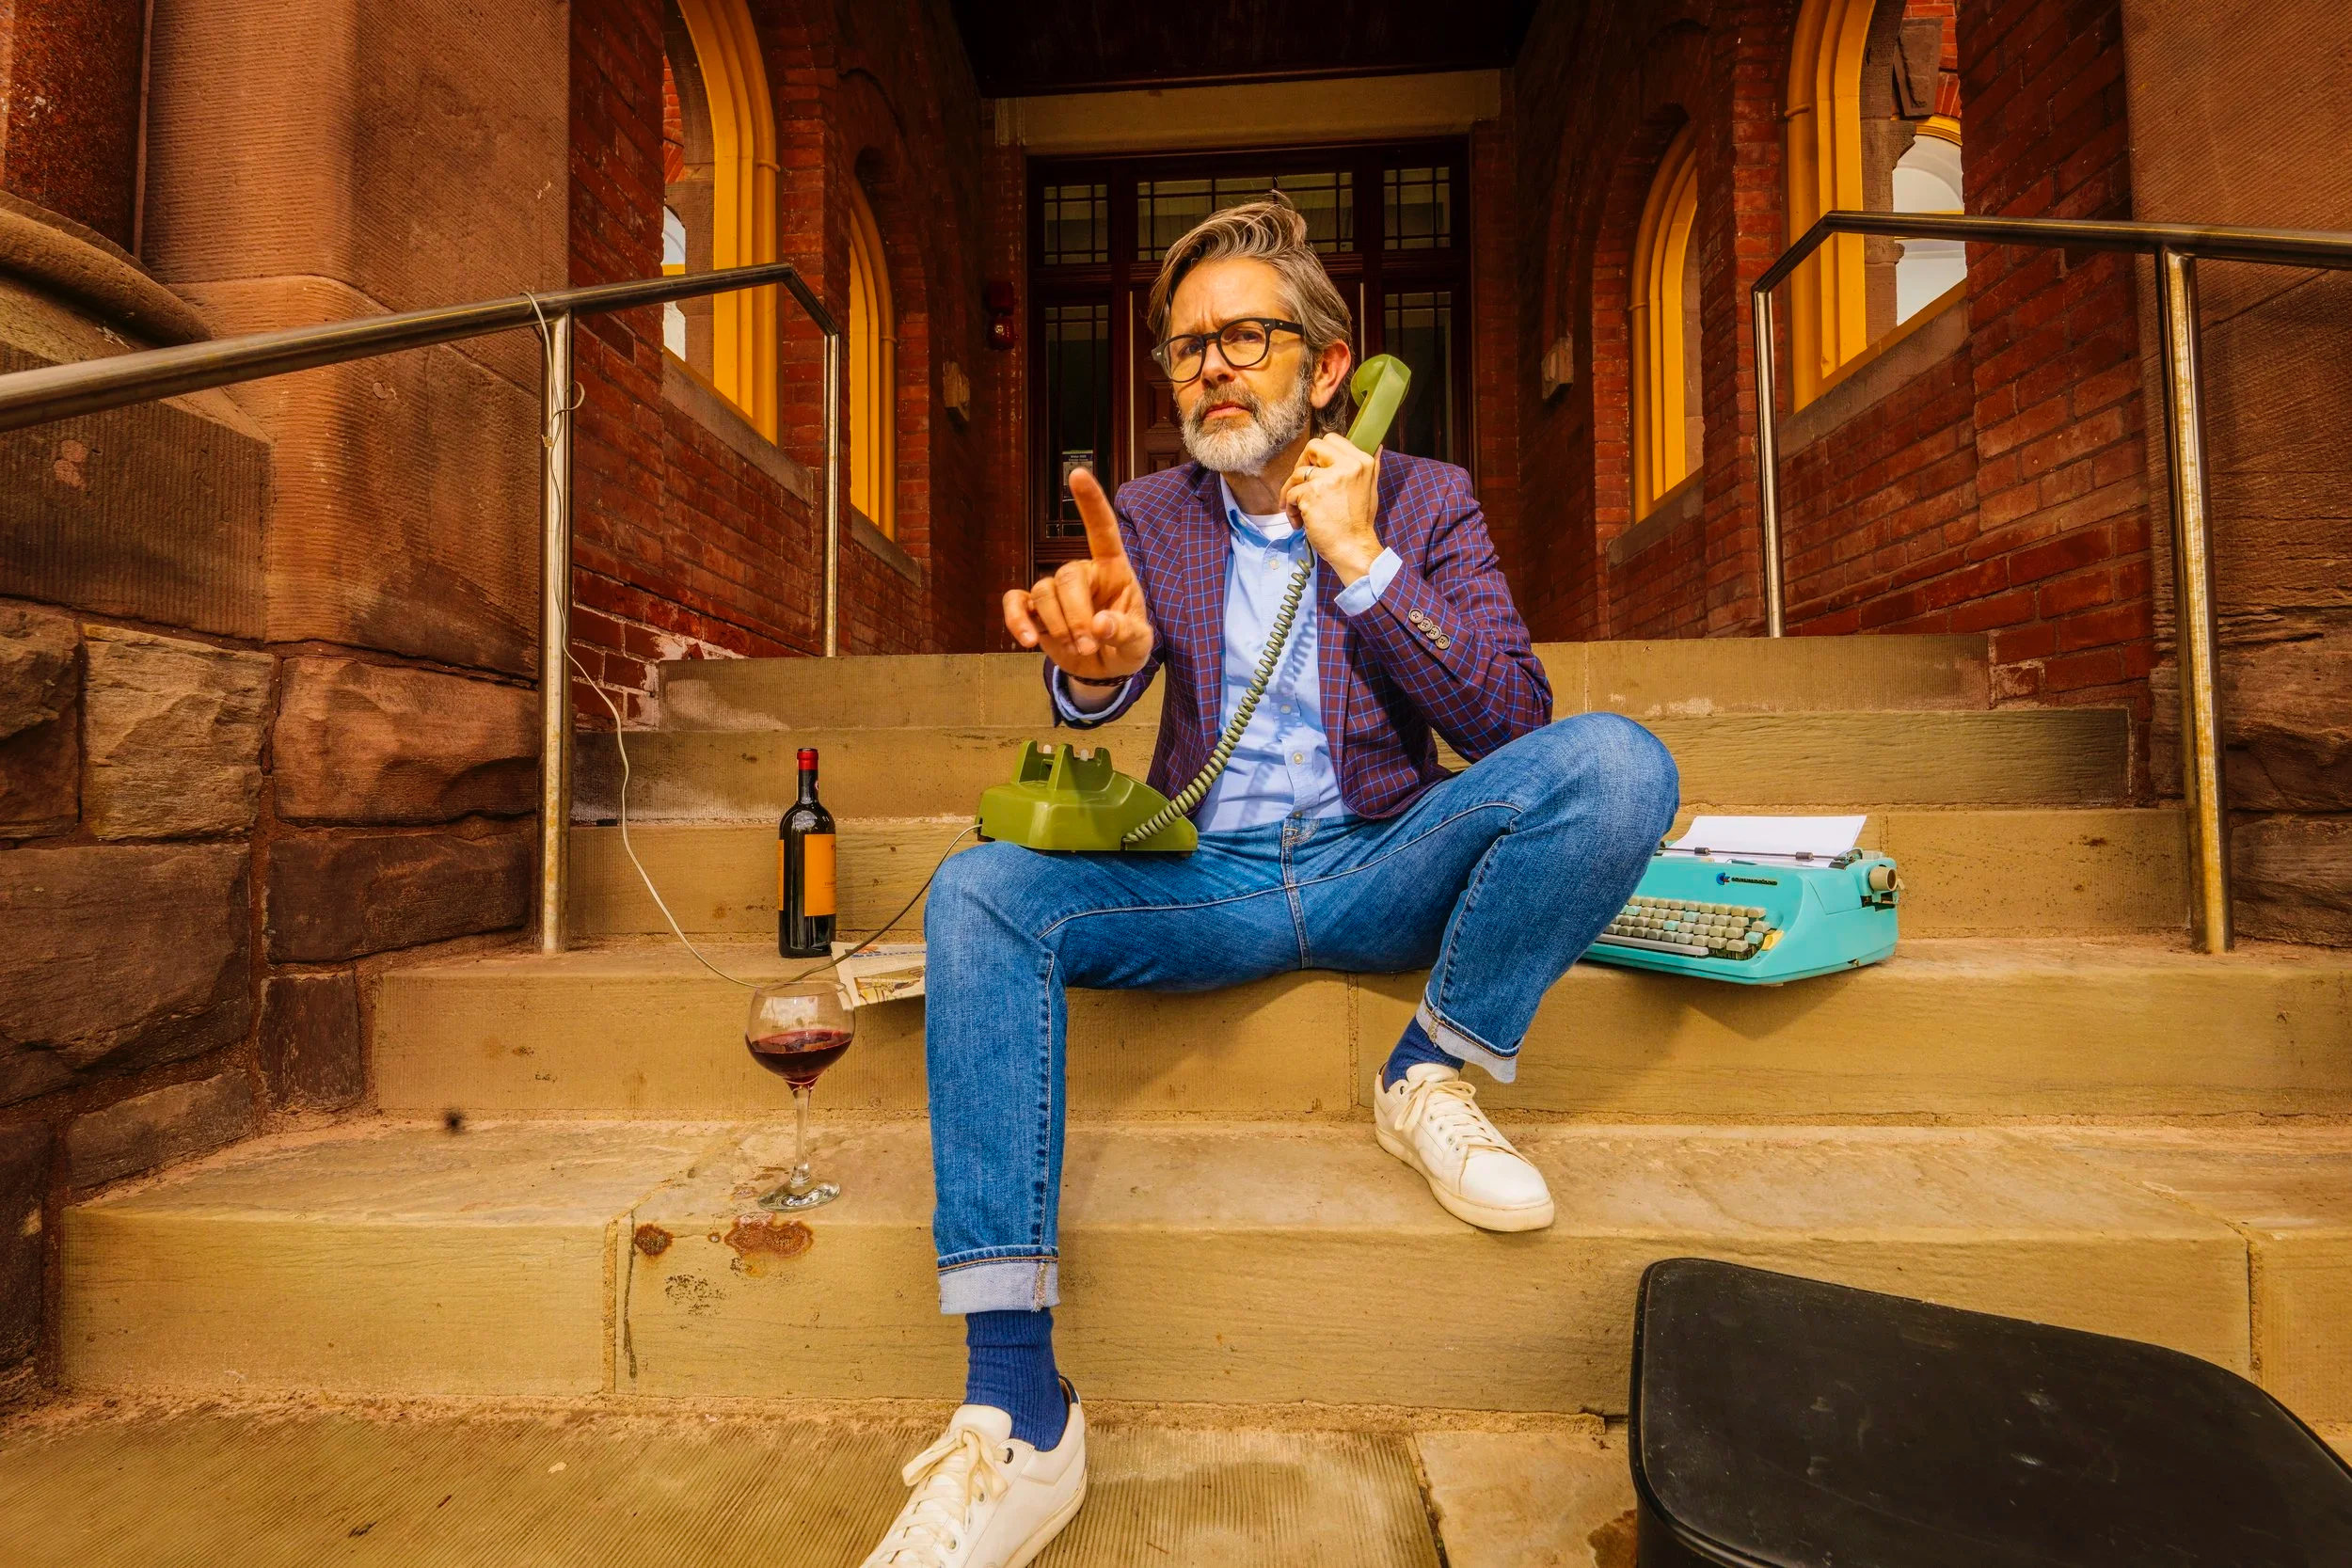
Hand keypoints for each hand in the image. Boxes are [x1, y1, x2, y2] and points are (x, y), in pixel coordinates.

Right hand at [1003, 467, 1155, 683]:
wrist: (1107, 669)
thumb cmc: (1127, 645)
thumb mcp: (1139, 643)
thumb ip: (1125, 632)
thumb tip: (1100, 625)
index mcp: (1113, 569)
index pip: (1101, 530)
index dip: (1090, 502)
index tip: (1077, 474)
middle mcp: (1083, 573)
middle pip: (1066, 577)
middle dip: (1075, 615)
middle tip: (1088, 645)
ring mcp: (1056, 592)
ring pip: (1042, 592)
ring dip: (1056, 626)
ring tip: (1076, 649)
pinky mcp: (1035, 612)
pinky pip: (1015, 604)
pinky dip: (1016, 621)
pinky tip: (1028, 642)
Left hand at [1280, 433, 1382, 583]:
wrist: (1353, 548)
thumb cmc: (1359, 523)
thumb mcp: (1371, 488)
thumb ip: (1372, 466)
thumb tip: (1378, 446)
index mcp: (1362, 462)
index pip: (1332, 440)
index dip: (1318, 453)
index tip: (1314, 468)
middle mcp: (1347, 466)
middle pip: (1312, 446)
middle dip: (1301, 463)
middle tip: (1300, 483)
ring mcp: (1327, 479)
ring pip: (1297, 473)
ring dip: (1292, 492)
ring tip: (1298, 510)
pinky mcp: (1311, 494)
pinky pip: (1290, 494)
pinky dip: (1290, 509)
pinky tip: (1299, 522)